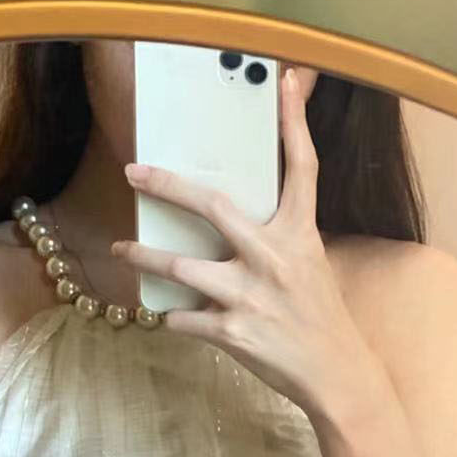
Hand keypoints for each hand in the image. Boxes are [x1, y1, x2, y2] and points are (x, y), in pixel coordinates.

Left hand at [111, 66, 376, 418]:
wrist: (335, 374)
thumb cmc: (319, 315)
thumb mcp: (311, 262)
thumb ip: (281, 231)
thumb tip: (249, 209)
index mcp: (300, 234)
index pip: (301, 167)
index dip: (293, 122)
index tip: (281, 82)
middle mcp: (274, 258)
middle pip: (213, 205)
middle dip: (167, 185)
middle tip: (133, 172)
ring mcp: (250, 296)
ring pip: (180, 267)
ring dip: (144, 255)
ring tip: (120, 247)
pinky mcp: (232, 332)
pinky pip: (182, 318)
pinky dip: (169, 315)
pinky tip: (163, 313)